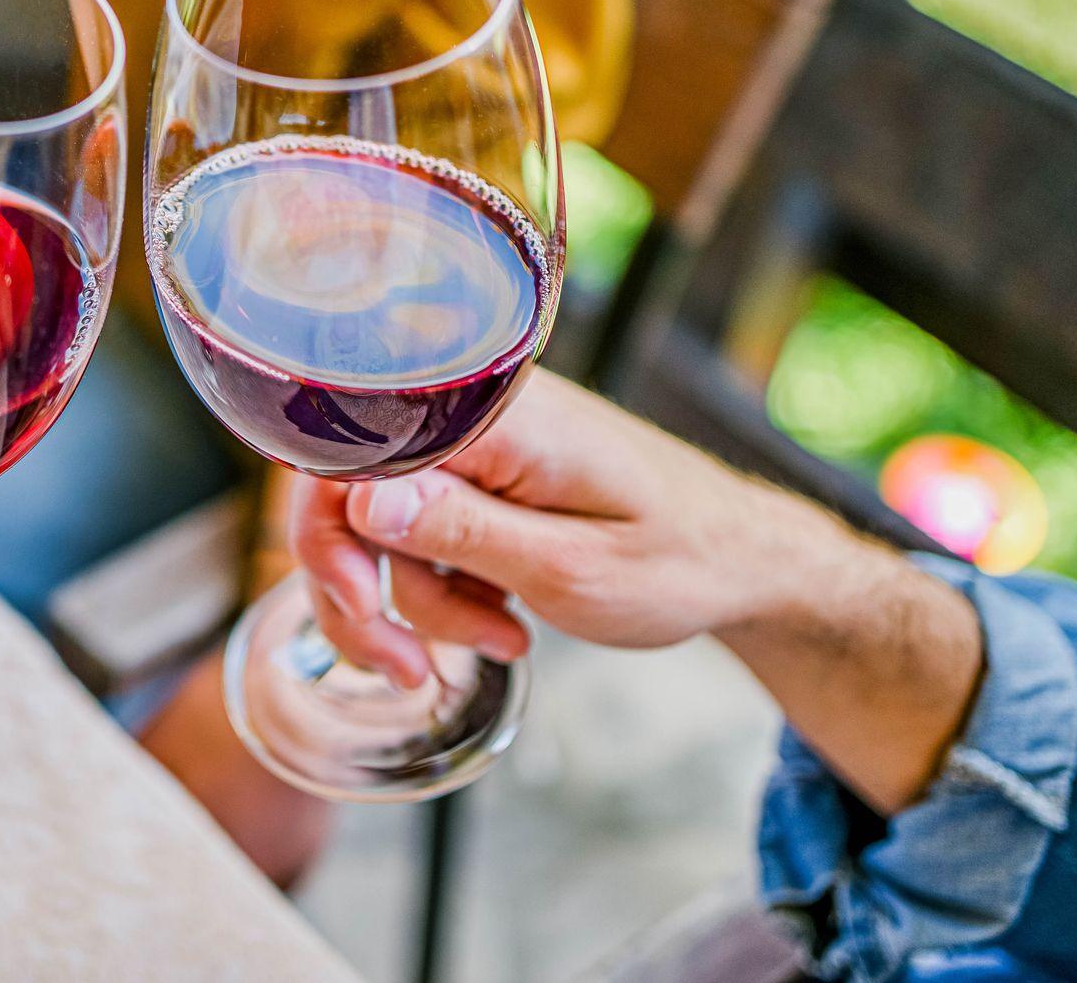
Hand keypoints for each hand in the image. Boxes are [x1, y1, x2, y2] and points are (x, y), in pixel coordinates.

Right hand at [292, 370, 981, 812]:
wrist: (745, 559)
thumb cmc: (678, 561)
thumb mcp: (568, 567)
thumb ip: (461, 528)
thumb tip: (356, 498)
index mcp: (492, 416)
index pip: (348, 451)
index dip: (331, 537)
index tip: (366, 609)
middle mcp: (471, 410)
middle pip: (346, 491)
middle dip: (364, 590)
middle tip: (407, 667)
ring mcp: (475, 440)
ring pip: (379, 522)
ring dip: (419, 601)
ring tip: (499, 640)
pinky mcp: (484, 469)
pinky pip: (421, 526)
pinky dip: (443, 585)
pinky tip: (500, 616)